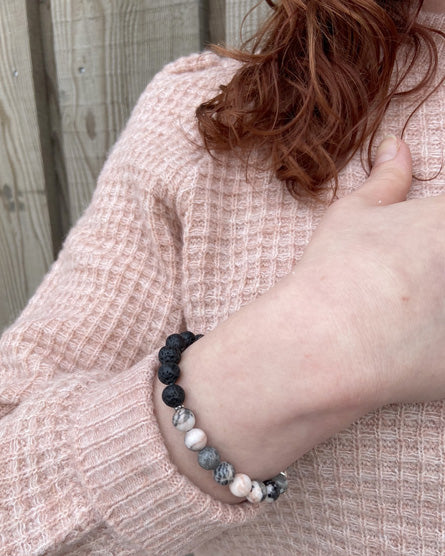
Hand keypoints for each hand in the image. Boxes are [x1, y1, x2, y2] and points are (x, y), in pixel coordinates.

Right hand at [154, 136, 444, 503]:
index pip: (442, 226)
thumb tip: (394, 144)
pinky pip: (444, 353)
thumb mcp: (353, 216)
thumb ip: (386, 179)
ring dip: (431, 307)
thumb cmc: (334, 272)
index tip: (412, 257)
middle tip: (406, 287)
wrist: (323, 341)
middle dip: (431, 274)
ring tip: (405, 316)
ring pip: (444, 308)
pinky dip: (432, 350)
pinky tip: (408, 347)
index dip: (428, 242)